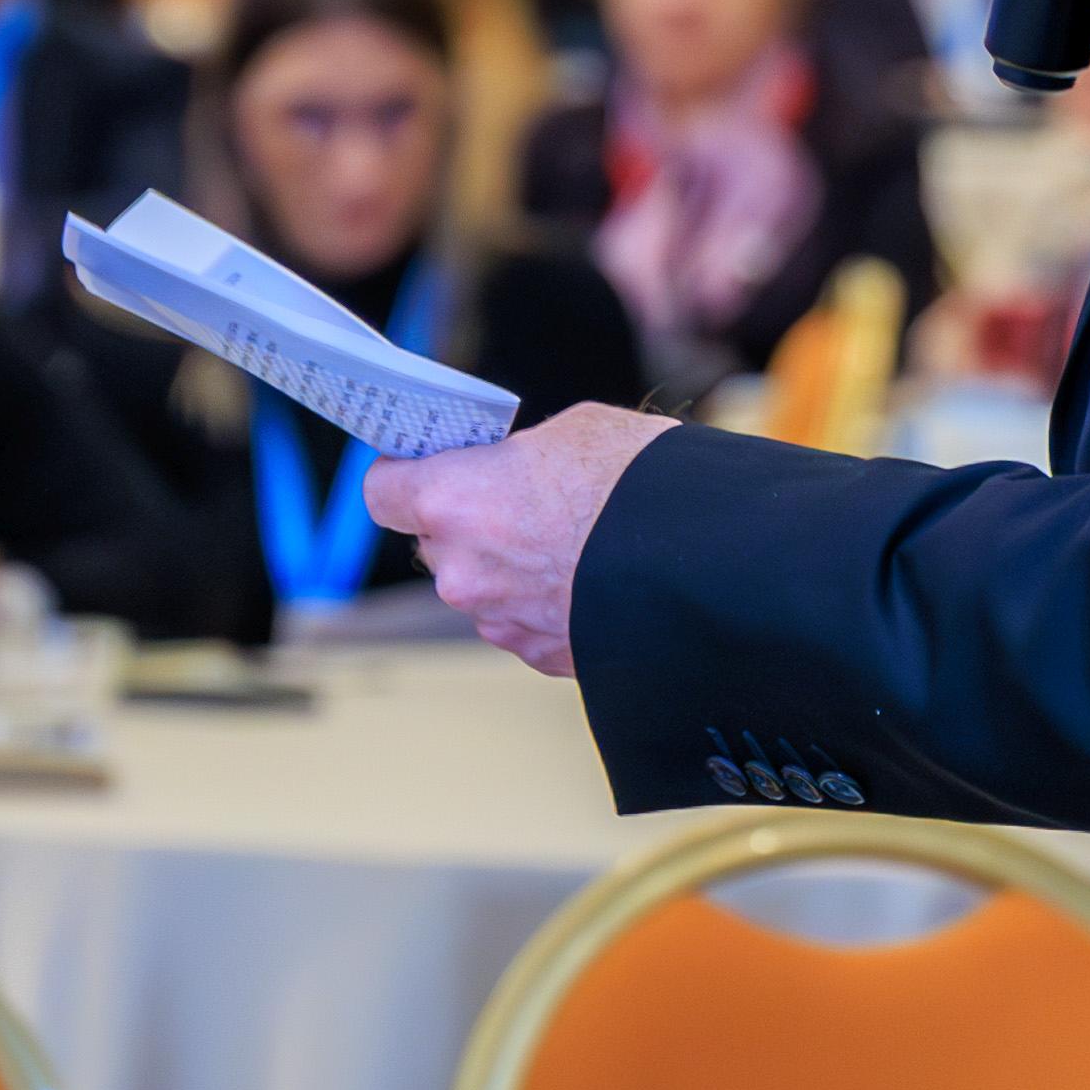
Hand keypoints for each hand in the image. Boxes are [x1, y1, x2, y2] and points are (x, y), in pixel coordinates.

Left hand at [364, 405, 671, 676]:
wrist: (707, 561)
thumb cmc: (640, 482)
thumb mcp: (571, 433)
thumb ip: (513, 459)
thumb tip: (508, 472)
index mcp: (454, 502)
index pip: (382, 493)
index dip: (402, 476)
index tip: (423, 465)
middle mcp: (462, 572)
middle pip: (435, 543)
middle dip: (465, 523)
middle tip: (516, 499)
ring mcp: (499, 621)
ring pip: (479, 588)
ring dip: (505, 567)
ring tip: (567, 541)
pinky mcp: (539, 657)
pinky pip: (519, 622)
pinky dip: (541, 603)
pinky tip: (588, 578)